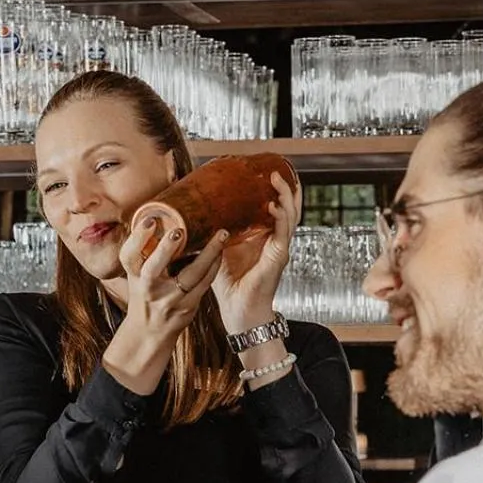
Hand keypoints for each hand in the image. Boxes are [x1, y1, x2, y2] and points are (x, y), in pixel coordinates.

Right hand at [102, 217, 228, 395]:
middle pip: (152, 270)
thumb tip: (160, 215)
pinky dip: (214, 266)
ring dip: (207, 254)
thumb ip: (145, 251)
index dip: (137, 238)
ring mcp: (168, 301)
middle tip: (178, 231)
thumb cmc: (145, 294)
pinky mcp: (187, 308)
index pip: (129, 256)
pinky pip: (204, 284)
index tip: (150, 221)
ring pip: (189, 277)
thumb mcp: (137, 274)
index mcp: (134, 277)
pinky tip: (221, 251)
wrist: (149, 332)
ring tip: (220, 235)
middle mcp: (148, 290)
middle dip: (165, 250)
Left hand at [212, 171, 301, 334]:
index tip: (267, 172)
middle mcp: (274, 241)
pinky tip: (273, 206)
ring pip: (290, 216)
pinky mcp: (278, 258)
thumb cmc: (229, 285)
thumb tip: (192, 214)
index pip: (275, 209)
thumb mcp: (218, 251)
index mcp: (263, 237)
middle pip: (288, 208)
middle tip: (275, 170)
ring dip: (286, 196)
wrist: (239, 312)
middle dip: (285, 188)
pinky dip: (280, 218)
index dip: (276, 191)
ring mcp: (279, 249)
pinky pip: (282, 234)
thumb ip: (213, 234)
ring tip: (277, 180)